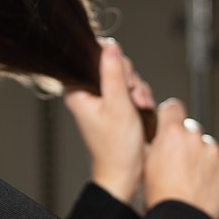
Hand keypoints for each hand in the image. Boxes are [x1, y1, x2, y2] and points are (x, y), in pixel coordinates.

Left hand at [64, 39, 154, 202]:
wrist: (125, 172)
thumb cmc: (117, 148)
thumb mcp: (119, 106)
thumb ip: (114, 74)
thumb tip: (110, 46)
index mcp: (77, 91)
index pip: (94, 57)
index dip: (115, 65)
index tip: (123, 83)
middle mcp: (86, 92)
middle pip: (112, 65)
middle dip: (130, 80)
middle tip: (133, 100)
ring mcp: (100, 98)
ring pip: (124, 76)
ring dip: (137, 90)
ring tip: (139, 108)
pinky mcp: (112, 104)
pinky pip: (129, 88)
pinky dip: (138, 97)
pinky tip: (141, 109)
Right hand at [143, 99, 218, 218]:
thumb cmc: (160, 196)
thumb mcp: (145, 164)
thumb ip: (152, 143)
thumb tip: (154, 136)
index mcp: (171, 133)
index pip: (173, 107)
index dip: (169, 116)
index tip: (168, 123)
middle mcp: (194, 136)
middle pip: (190, 127)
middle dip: (184, 139)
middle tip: (177, 160)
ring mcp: (212, 150)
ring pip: (205, 144)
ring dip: (199, 154)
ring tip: (190, 176)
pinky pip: (218, 159)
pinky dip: (212, 167)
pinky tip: (201, 181)